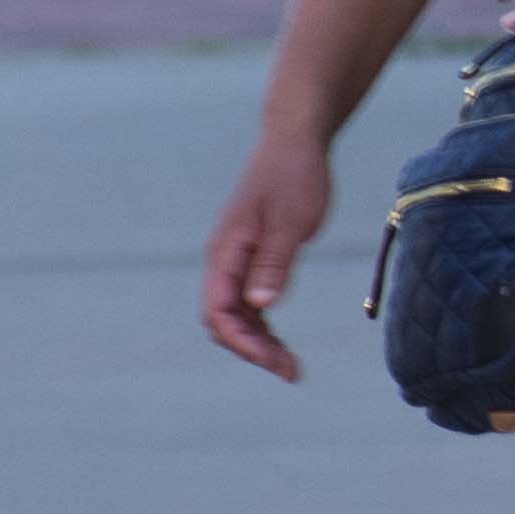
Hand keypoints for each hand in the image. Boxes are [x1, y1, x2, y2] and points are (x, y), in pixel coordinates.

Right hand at [202, 133, 333, 380]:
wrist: (295, 142)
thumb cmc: (294, 176)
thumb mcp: (291, 221)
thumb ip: (275, 262)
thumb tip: (260, 304)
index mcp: (226, 251)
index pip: (219, 311)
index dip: (243, 342)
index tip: (275, 361)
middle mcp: (225, 260)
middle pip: (223, 320)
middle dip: (252, 349)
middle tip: (292, 371)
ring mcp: (237, 260)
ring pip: (236, 316)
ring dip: (258, 342)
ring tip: (290, 365)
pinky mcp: (254, 258)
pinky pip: (249, 303)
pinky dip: (262, 325)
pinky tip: (281, 342)